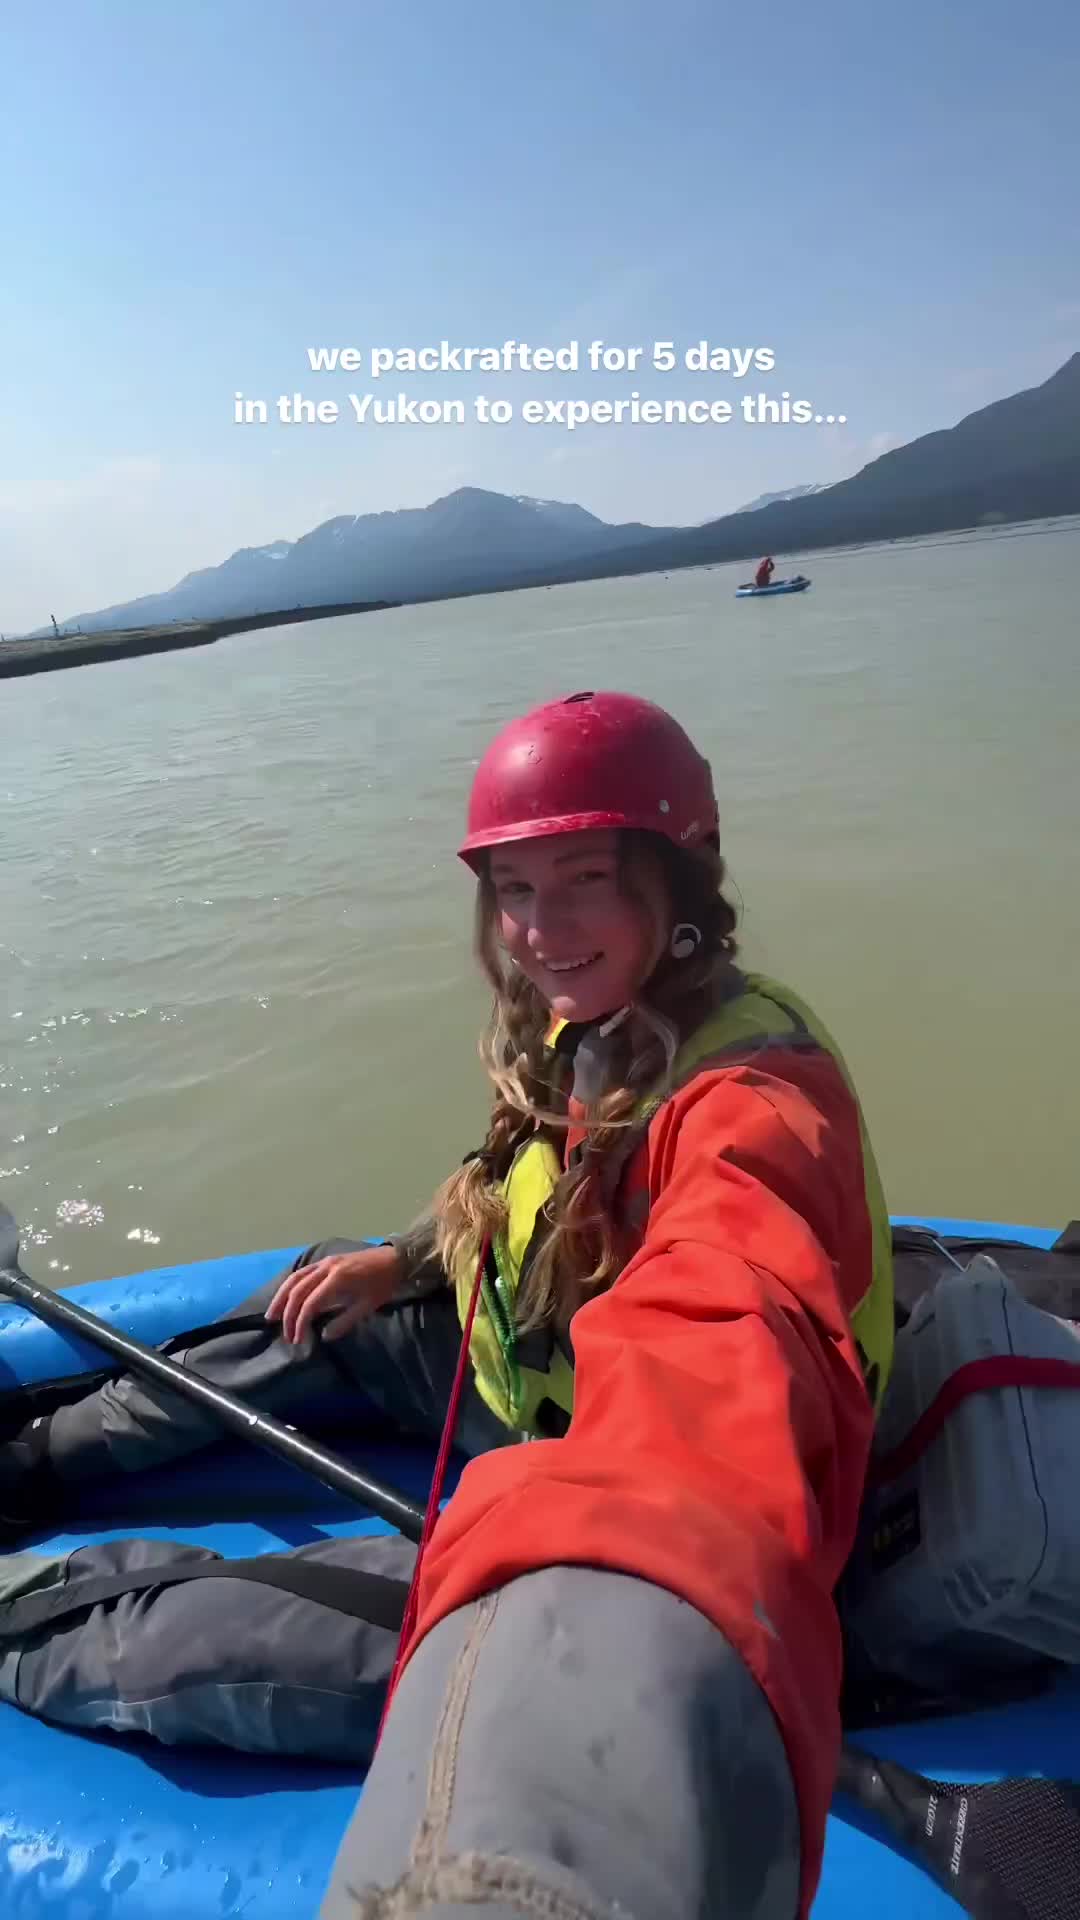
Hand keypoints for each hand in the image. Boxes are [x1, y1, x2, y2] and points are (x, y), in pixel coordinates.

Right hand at [264, 1243, 401, 1345]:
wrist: (395, 1260)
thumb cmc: (382, 1285)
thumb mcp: (366, 1307)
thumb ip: (344, 1322)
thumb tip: (324, 1336)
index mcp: (337, 1280)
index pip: (309, 1304)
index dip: (300, 1323)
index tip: (298, 1339)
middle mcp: (326, 1268)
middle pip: (297, 1291)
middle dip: (287, 1313)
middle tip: (284, 1333)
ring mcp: (325, 1262)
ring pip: (295, 1278)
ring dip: (281, 1296)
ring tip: (272, 1314)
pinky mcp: (327, 1261)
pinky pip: (302, 1272)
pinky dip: (291, 1285)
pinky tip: (286, 1296)